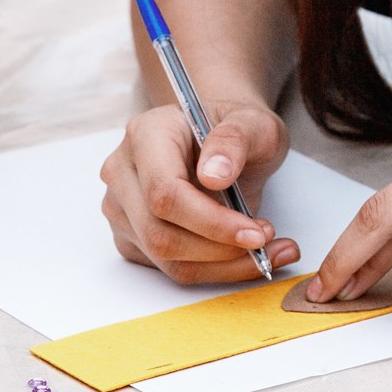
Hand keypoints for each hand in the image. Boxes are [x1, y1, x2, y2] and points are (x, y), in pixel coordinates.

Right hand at [100, 99, 298, 283]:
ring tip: (268, 251)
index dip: (210, 222)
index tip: (255, 232)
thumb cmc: (235, 127)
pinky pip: (170, 268)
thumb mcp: (253, 121)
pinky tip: (246, 256)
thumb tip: (214, 175)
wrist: (223, 141)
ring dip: (223, 265)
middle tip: (266, 240)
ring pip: (165, 258)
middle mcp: (123, 172)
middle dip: (219, 248)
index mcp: (146, 135)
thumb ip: (235, 139)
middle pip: (159, 233)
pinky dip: (215, 270)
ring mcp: (123, 208)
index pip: (164, 193)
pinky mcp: (133, 237)